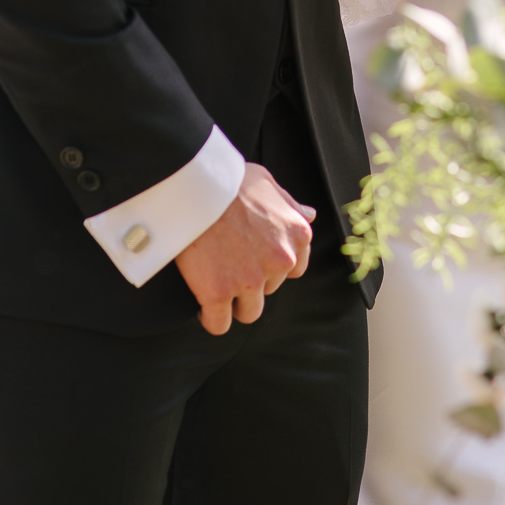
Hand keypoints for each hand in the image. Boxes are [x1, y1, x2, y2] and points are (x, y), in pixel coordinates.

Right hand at [175, 161, 314, 335]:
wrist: (194, 184)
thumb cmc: (229, 179)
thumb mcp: (267, 183)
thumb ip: (289, 204)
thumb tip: (310, 215)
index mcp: (297, 234)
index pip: (293, 270)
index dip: (271, 266)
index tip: (252, 257)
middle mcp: (280, 260)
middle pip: (269, 289)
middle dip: (251, 279)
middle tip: (228, 260)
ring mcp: (250, 279)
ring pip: (249, 312)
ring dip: (234, 302)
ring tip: (216, 284)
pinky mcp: (218, 293)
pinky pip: (219, 325)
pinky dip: (211, 319)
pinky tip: (203, 306)